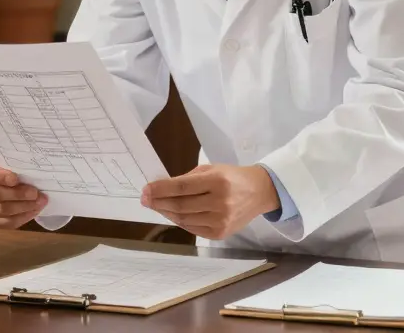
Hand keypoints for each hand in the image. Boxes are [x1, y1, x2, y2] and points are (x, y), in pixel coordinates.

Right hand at [0, 158, 46, 228]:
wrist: (20, 182)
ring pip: (1, 210)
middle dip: (17, 194)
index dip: (0, 177)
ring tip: (39, 202)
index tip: (16, 179)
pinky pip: (6, 222)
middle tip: (34, 193)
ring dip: (23, 207)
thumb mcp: (16, 161)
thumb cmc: (17, 168)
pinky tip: (34, 211)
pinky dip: (22, 218)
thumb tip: (33, 166)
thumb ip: (20, 162)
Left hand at [140, 164, 279, 239]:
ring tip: (156, 206)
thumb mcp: (211, 169)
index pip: (182, 187)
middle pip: (180, 205)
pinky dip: (179, 221)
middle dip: (159, 202)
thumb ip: (188, 179)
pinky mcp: (220, 233)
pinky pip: (192, 228)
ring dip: (166, 213)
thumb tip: (161, 188)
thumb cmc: (232, 177)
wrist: (259, 192)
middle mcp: (220, 202)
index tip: (145, 190)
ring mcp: (220, 221)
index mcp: (217, 181)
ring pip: (184, 219)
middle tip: (145, 199)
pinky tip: (172, 214)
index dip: (161, 189)